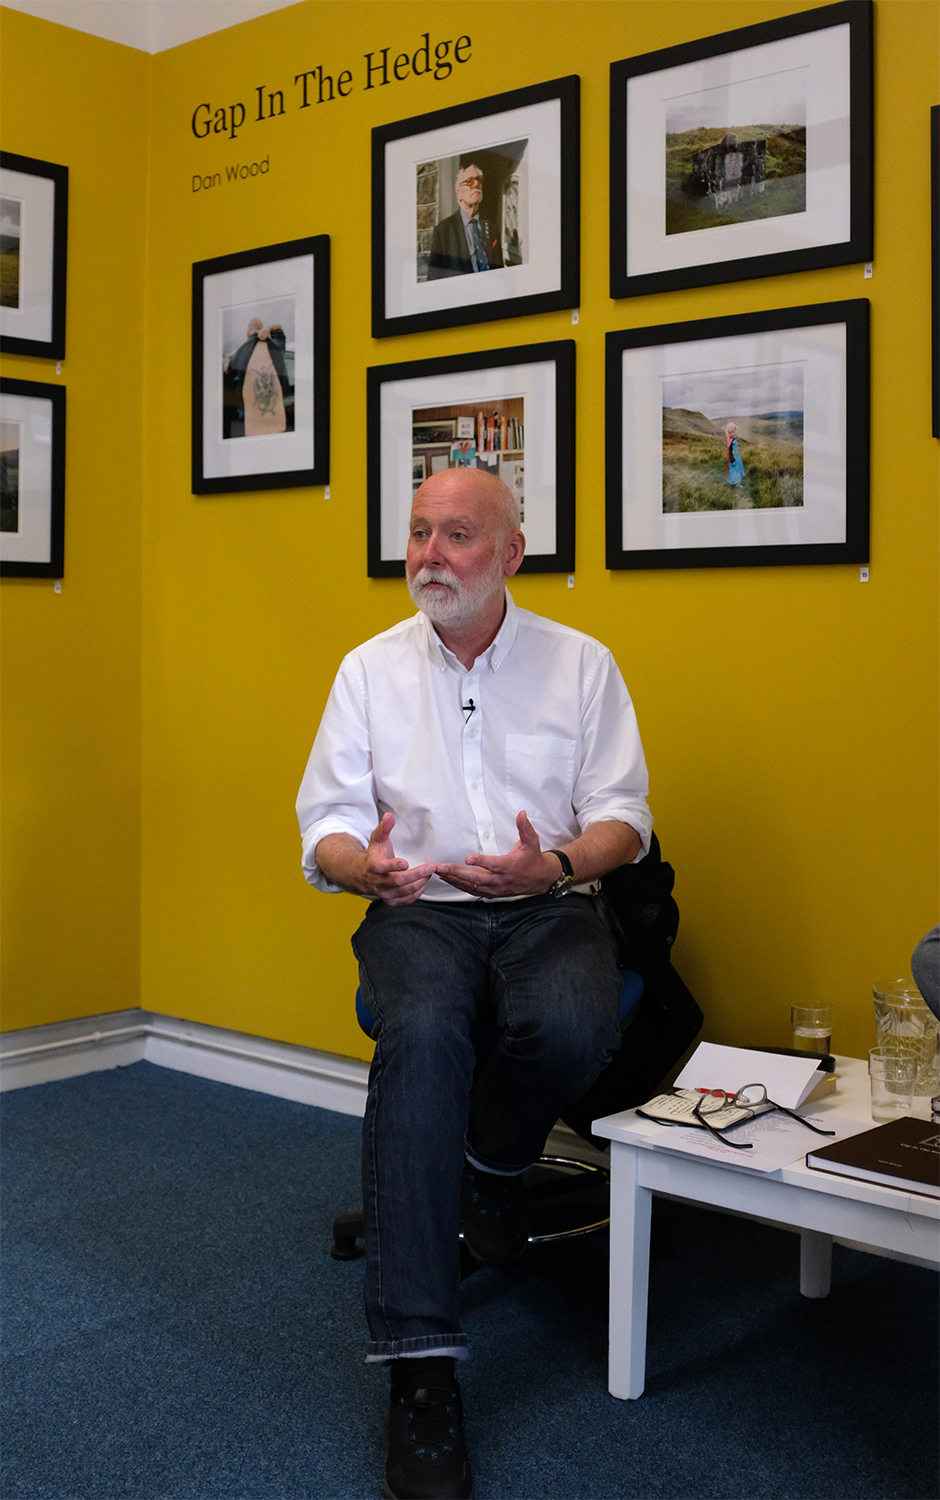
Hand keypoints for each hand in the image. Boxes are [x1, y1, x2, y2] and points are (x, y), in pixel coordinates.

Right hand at [363, 813, 437, 906]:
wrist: (365, 876)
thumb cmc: (375, 855)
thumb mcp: (377, 840)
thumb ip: (384, 828)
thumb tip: (389, 815)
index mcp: (373, 867)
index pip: (382, 868)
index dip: (393, 866)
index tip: (405, 863)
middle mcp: (378, 882)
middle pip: (398, 881)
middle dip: (416, 874)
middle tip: (430, 866)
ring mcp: (385, 893)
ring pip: (405, 891)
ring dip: (420, 882)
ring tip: (430, 872)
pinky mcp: (392, 900)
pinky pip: (407, 899)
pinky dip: (418, 891)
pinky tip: (424, 882)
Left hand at [436, 811, 559, 898]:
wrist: (539, 879)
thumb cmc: (533, 859)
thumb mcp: (532, 841)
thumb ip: (525, 827)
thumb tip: (521, 813)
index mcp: (509, 867)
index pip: (493, 865)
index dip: (481, 862)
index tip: (468, 858)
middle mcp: (500, 880)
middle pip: (476, 878)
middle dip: (457, 872)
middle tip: (441, 867)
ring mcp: (494, 889)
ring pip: (471, 886)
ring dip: (454, 879)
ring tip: (439, 871)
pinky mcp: (490, 893)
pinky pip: (472, 891)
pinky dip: (458, 885)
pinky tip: (447, 878)